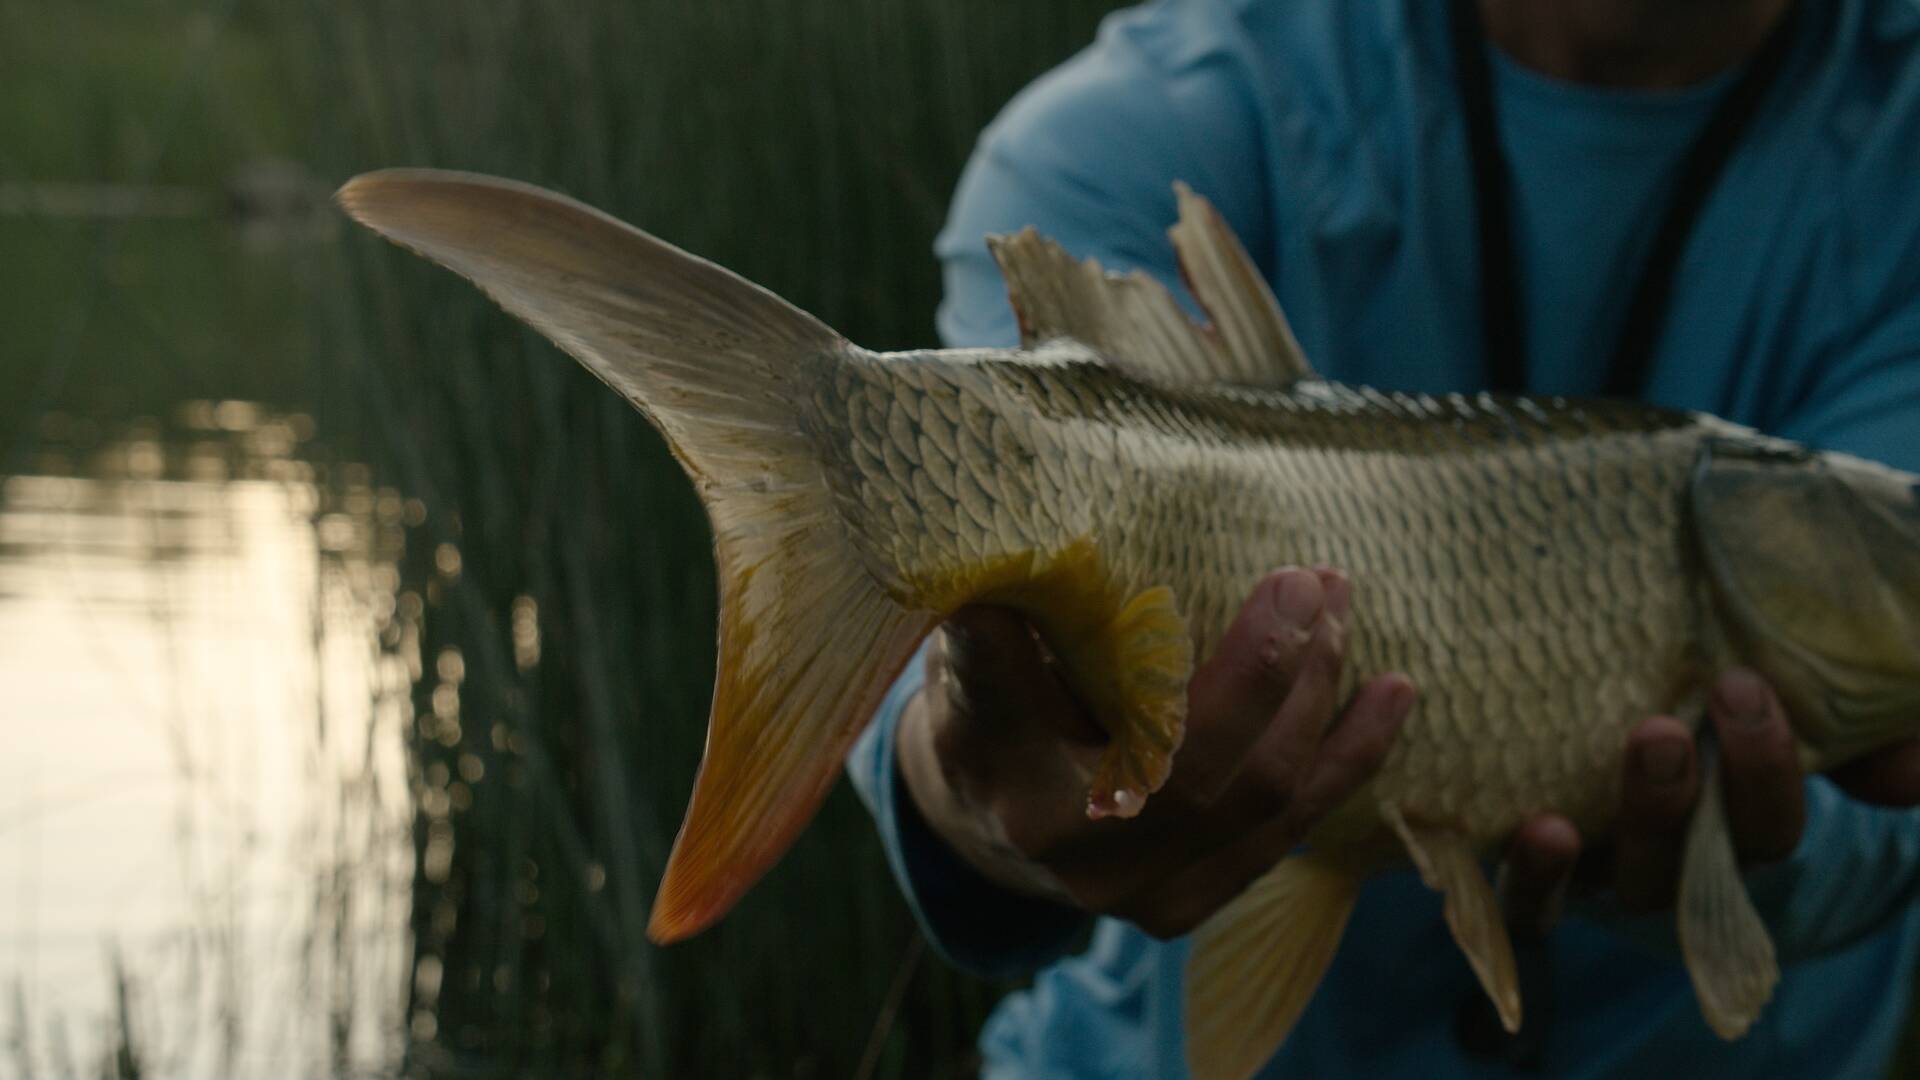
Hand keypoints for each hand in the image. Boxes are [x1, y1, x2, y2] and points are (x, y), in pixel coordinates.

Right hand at [897, 566, 1412, 938]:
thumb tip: (1018, 540)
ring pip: (1264, 792)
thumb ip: (992, 617)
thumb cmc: (990, 718)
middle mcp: (1079, 852)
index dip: (1069, 628)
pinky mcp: (1197, 899)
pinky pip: (1293, 826)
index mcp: (1007, 777)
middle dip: (1267, 667)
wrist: (996, 830)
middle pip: (1195, 765)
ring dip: (1317, 690)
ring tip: (1339, 599)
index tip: (1080, 552)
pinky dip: (1349, 754)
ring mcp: (1145, 892)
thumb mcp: (966, 664)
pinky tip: (1395, 690)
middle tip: (1301, 578)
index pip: (1030, 688)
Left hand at [1500, 669, 1919, 934]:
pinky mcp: (1526, 869)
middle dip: (1678, 800)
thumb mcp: (1760, 696)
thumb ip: (1847, 731)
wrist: (1572, 681)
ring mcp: (1597, 868)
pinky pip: (1530, 901)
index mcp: (1732, 822)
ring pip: (1618, 882)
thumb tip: (1911, 775)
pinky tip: (1539, 828)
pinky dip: (1536, 876)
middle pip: (1686, 862)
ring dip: (1622, 829)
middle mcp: (1669, 857)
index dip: (1762, 768)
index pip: (1764, 824)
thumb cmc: (1682, 692)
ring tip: (1600, 771)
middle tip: (1662, 727)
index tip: (1741, 685)